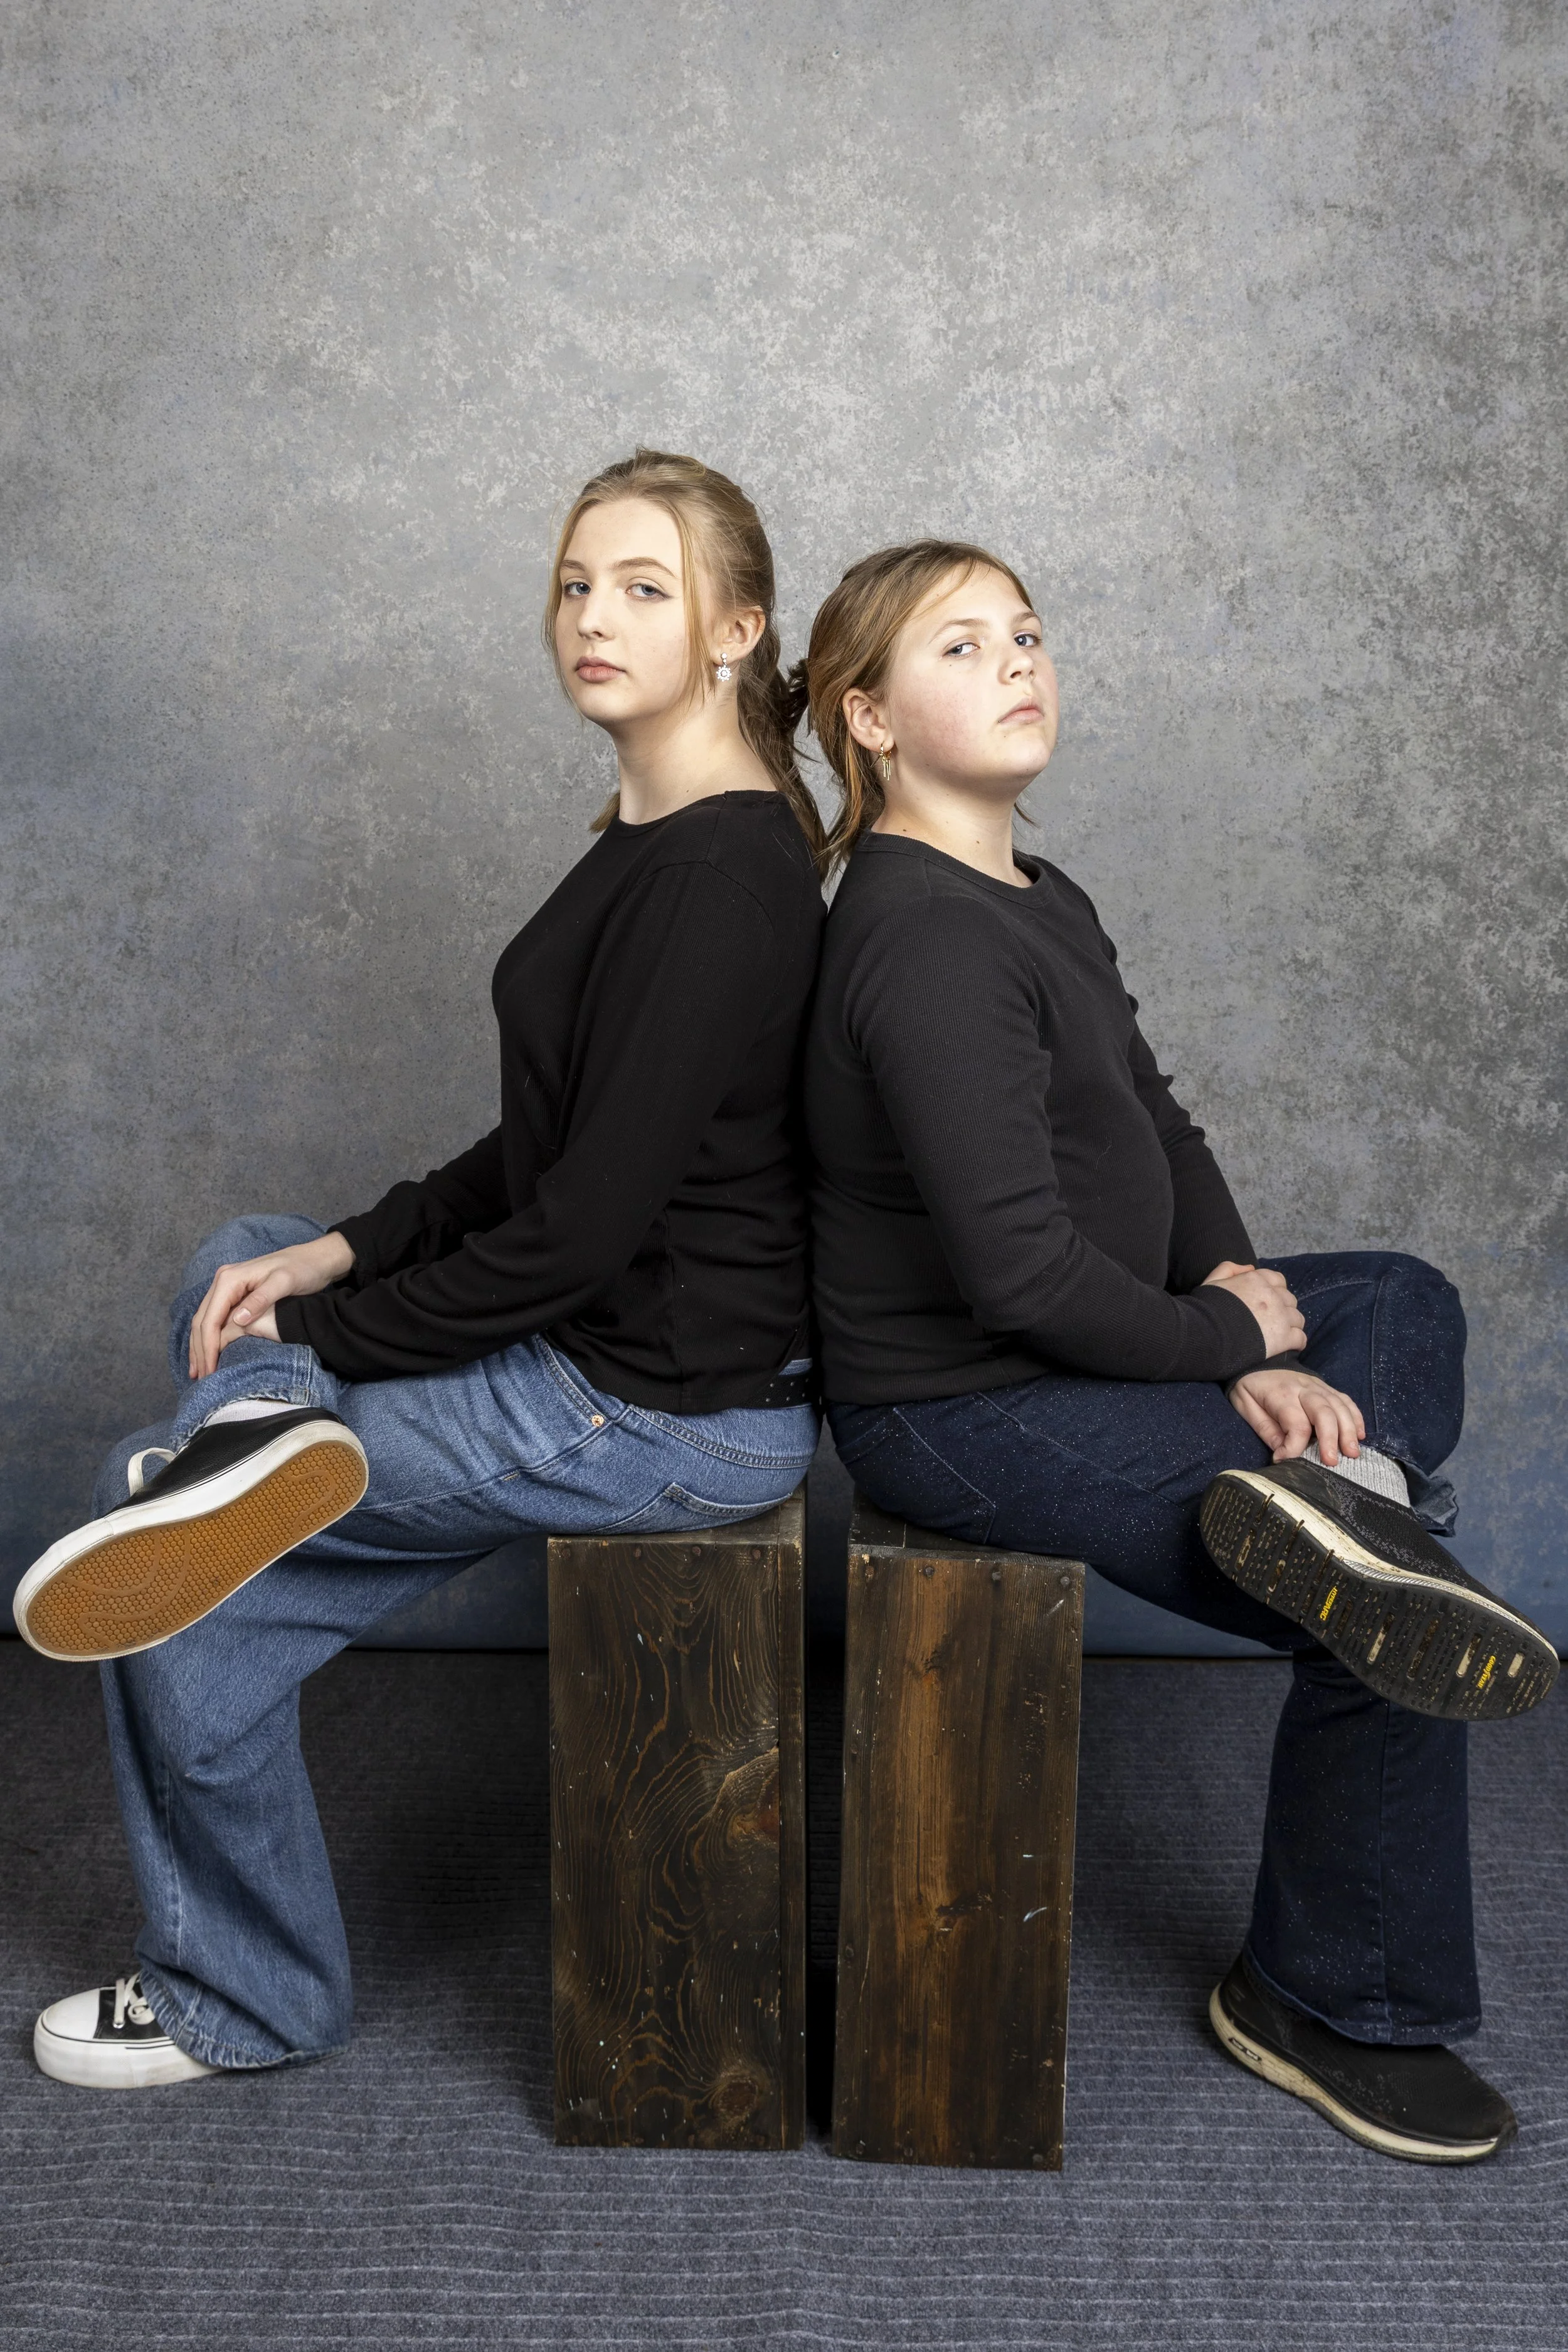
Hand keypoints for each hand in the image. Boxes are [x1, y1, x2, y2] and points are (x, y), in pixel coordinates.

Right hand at [188, 1232, 353, 1378]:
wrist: (314, 1258)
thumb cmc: (302, 1269)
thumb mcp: (284, 1282)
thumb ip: (261, 1299)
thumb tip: (237, 1319)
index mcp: (229, 1279)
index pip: (211, 1319)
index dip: (208, 1347)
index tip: (209, 1371)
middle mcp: (223, 1281)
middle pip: (202, 1321)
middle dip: (200, 1351)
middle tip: (200, 1377)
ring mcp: (227, 1287)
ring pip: (205, 1321)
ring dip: (200, 1347)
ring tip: (198, 1372)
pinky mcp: (234, 1294)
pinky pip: (215, 1318)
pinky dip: (209, 1337)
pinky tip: (209, 1354)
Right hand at [1200, 1260, 1305, 1356]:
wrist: (1205, 1334)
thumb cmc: (1205, 1309)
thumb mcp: (1212, 1281)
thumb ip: (1229, 1268)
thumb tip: (1250, 1267)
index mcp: (1256, 1280)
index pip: (1277, 1280)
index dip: (1275, 1291)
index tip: (1268, 1301)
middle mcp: (1272, 1295)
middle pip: (1289, 1300)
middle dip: (1284, 1308)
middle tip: (1273, 1320)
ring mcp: (1280, 1316)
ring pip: (1298, 1318)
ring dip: (1291, 1325)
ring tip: (1282, 1334)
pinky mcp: (1283, 1337)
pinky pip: (1300, 1338)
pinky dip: (1298, 1342)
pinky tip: (1291, 1346)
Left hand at [1227, 1366, 1365, 1464]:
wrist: (1257, 1359)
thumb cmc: (1250, 1386)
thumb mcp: (1245, 1406)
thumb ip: (1265, 1429)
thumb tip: (1282, 1453)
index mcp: (1281, 1394)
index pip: (1296, 1424)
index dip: (1293, 1447)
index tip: (1284, 1460)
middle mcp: (1304, 1388)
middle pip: (1324, 1413)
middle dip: (1331, 1439)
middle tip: (1333, 1462)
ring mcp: (1318, 1386)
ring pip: (1340, 1407)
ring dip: (1349, 1430)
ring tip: (1352, 1453)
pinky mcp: (1326, 1387)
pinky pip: (1345, 1400)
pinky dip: (1355, 1417)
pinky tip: (1360, 1434)